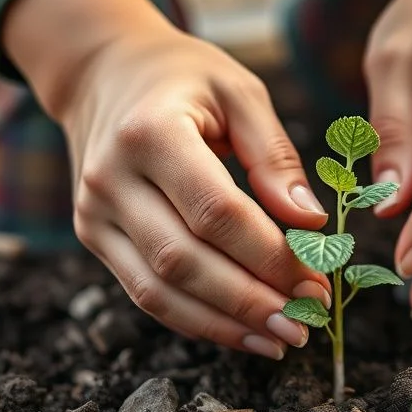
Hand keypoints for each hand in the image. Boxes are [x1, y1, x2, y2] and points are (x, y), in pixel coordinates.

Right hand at [3, 0, 330, 358]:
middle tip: (307, 324)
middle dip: (251, 301)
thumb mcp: (240, 93)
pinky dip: (196, 320)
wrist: (102, 71)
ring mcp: (93, 213)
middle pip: (184, 261)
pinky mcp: (93, 237)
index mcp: (150, 133)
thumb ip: (275, 157)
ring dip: (224, 325)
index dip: (269, 256)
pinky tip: (242, 332)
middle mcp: (110, 179)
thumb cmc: (183, 78)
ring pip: (159, 291)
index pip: (216, 212)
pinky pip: (145, 293)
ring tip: (281, 340)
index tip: (317, 282)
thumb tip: (312, 224)